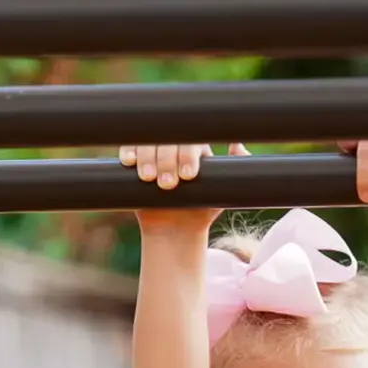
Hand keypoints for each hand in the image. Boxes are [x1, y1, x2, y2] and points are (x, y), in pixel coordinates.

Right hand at [119, 141, 248, 230]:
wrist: (176, 228)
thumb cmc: (201, 210)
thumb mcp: (223, 193)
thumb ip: (236, 171)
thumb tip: (238, 145)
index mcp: (196, 147)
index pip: (192, 140)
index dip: (188, 154)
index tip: (189, 176)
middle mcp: (174, 144)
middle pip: (167, 138)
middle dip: (167, 160)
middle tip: (169, 184)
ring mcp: (154, 151)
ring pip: (147, 141)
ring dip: (147, 157)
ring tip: (150, 179)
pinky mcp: (136, 159)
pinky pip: (129, 147)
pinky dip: (128, 152)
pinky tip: (128, 162)